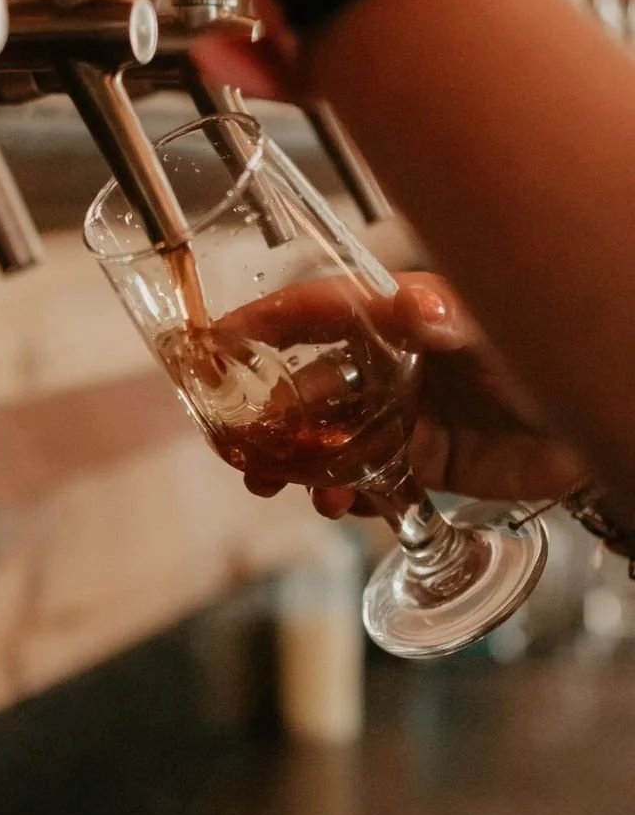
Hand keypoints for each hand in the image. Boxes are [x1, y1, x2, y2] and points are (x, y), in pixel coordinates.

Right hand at [226, 274, 585, 515]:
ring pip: (330, 439)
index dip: (266, 323)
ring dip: (297, 463)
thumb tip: (411, 309)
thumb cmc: (552, 357)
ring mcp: (405, 416)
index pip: (322, 312)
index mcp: (403, 320)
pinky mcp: (422, 463)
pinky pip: (366, 479)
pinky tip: (340, 504)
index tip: (217, 340)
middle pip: (312, 386)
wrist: (596, 429)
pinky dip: (346, 494)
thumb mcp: (496, 331)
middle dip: (269, 417)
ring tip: (278, 487)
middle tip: (238, 446)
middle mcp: (395, 365)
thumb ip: (451, 320)